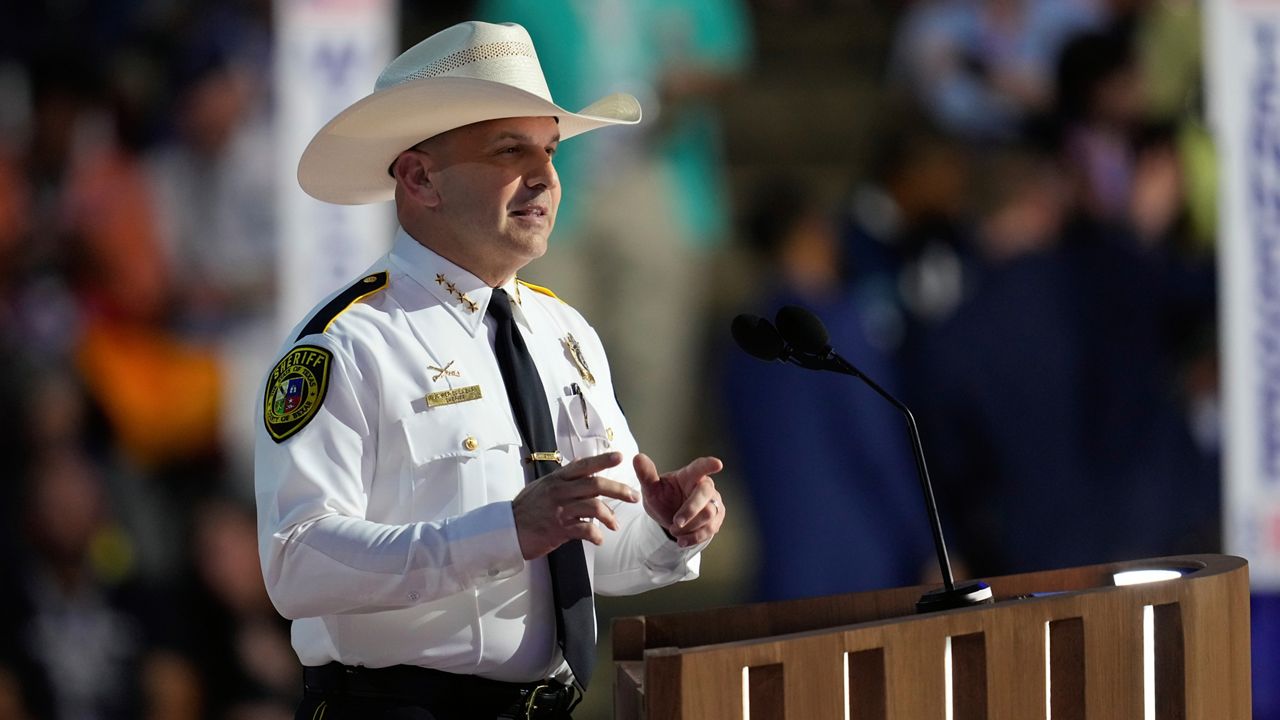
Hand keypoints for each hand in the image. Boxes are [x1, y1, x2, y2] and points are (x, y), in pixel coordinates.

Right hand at [512, 452, 638, 559]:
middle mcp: (560, 491)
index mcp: (557, 479)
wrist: (506, 530)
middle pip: (596, 485)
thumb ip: (562, 477)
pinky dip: (596, 535)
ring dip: (609, 516)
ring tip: (614, 524)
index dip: (603, 460)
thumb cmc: (525, 509)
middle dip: (619, 489)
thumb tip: (579, 463)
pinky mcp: (559, 529)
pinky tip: (599, 539)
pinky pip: (585, 529)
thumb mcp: (542, 486)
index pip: (583, 465)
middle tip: (633, 496)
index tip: (620, 457)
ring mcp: (560, 510)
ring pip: (594, 506)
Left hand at [633, 453, 724, 547]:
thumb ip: (646, 475)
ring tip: (673, 530)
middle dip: (690, 510)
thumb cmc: (662, 498)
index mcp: (689, 475)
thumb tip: (637, 457)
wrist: (669, 518)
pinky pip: (710, 529)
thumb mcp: (651, 489)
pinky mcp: (716, 518)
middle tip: (676, 522)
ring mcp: (713, 502)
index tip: (718, 464)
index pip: (699, 467)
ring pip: (709, 514)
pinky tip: (682, 540)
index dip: (708, 465)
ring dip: (689, 526)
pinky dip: (693, 537)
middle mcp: (704, 486)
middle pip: (705, 494)